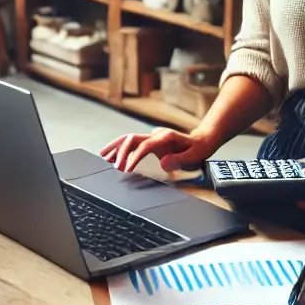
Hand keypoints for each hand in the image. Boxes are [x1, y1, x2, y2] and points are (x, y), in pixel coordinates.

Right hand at [100, 128, 214, 174]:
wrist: (201, 141)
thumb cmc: (198, 149)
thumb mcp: (194, 156)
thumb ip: (180, 160)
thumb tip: (164, 163)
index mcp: (165, 137)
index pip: (144, 146)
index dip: (134, 156)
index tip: (127, 169)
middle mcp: (156, 135)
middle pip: (132, 138)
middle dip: (120, 151)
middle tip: (114, 166)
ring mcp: (152, 137)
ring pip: (128, 139)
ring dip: (116, 147)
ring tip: (103, 156)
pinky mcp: (149, 141)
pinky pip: (132, 143)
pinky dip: (120, 148)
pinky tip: (112, 155)